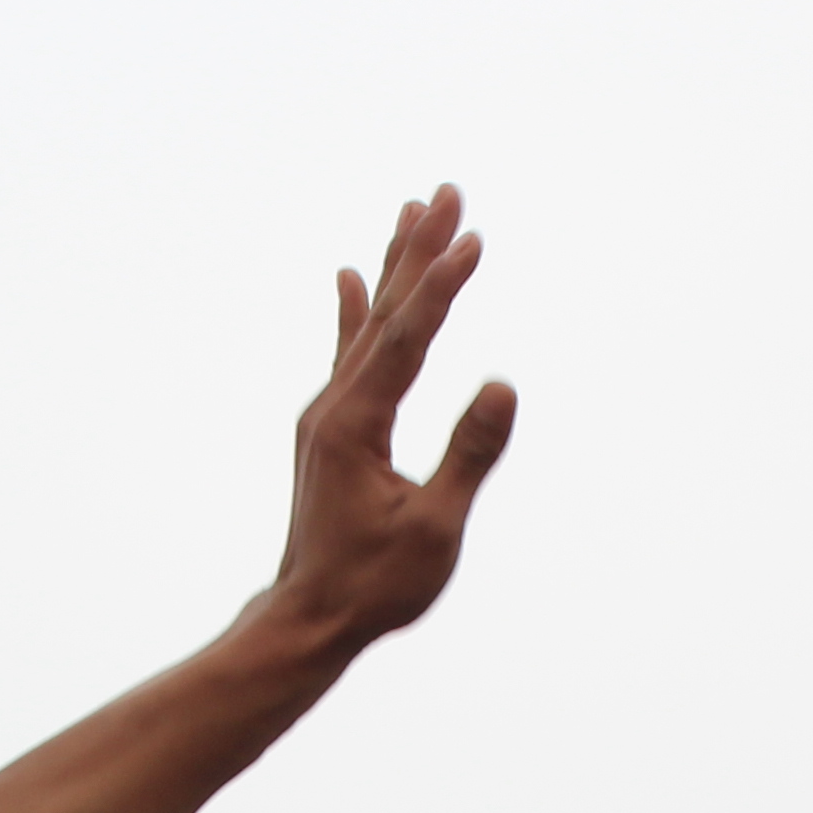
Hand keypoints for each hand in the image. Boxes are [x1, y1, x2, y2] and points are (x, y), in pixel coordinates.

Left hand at [262, 188, 517, 656]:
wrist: (309, 620)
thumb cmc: (373, 586)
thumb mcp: (432, 529)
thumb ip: (468, 455)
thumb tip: (502, 384)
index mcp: (355, 424)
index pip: (406, 338)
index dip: (441, 286)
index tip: (473, 240)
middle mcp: (334, 407)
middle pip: (383, 312)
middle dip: (419, 250)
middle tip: (448, 192)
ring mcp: (327, 415)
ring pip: (367, 324)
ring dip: (393, 267)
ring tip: (412, 211)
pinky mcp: (331, 430)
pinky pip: (349, 353)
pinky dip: (354, 311)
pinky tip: (349, 277)